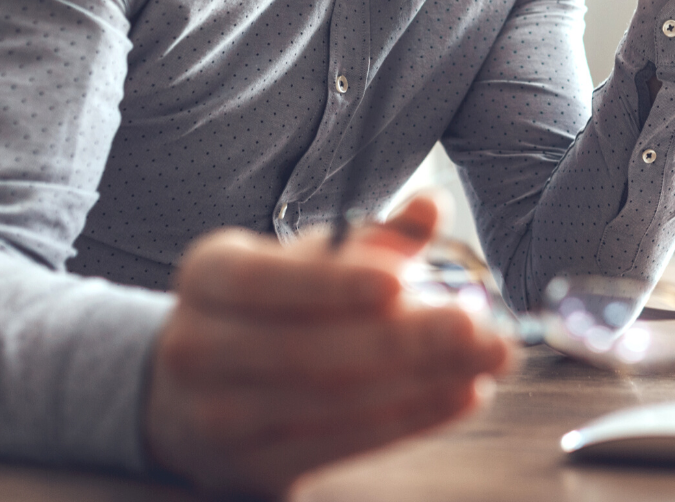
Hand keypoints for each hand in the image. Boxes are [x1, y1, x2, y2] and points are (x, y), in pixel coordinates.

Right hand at [142, 196, 511, 497]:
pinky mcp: (252, 467)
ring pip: (331, 403)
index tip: (400, 280)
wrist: (190, 396)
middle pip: (306, 351)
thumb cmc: (269, 310)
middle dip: (403, 340)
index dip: (332, 284)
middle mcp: (198, 348)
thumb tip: (433, 207)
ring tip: (483, 361)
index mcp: (208, 277)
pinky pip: (343, 444)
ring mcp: (218, 417)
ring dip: (421, 383)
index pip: (264, 281)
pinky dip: (411, 418)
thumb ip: (373, 238)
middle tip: (476, 326)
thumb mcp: (305, 263)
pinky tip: (460, 393)